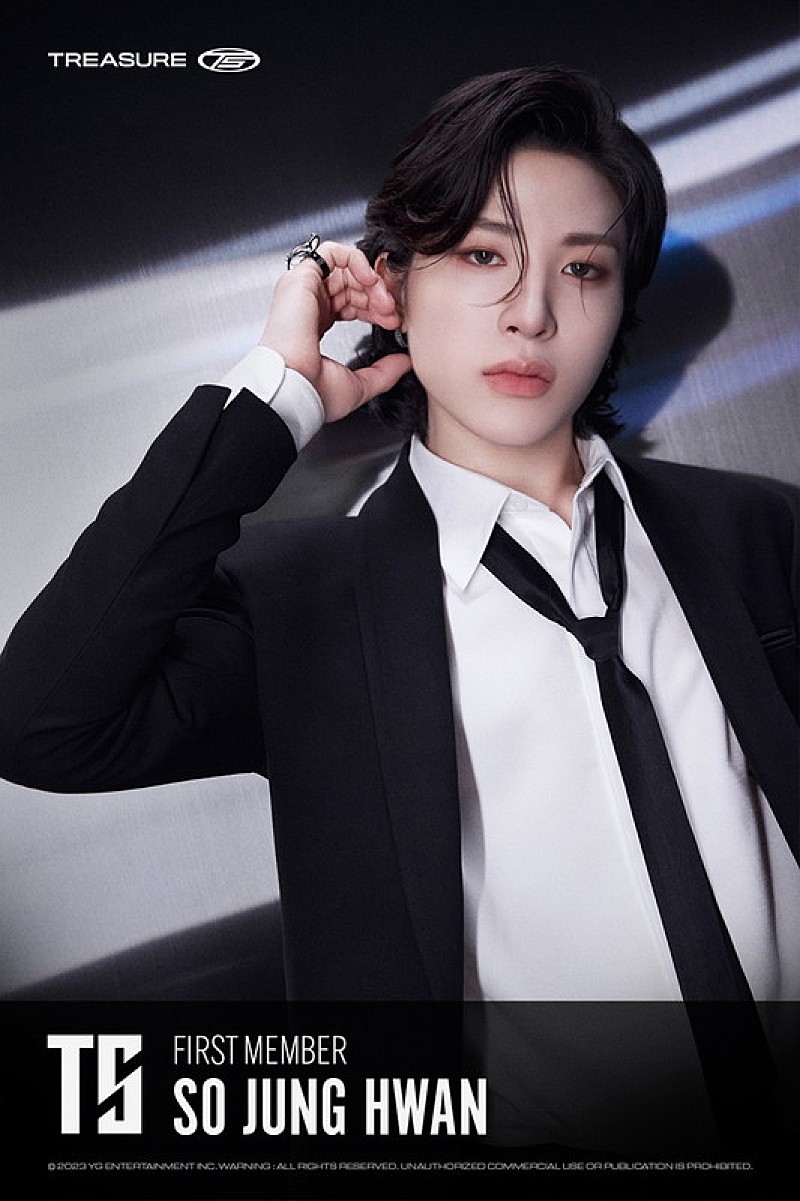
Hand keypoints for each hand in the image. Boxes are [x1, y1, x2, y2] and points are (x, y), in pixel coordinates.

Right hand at [259, 241, 411, 421]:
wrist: (295, 388)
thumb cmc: (313, 392)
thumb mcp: (359, 384)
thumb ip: (384, 372)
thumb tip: (405, 362)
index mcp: (317, 327)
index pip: (353, 304)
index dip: (377, 310)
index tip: (394, 323)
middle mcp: (310, 306)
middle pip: (352, 285)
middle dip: (380, 296)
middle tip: (395, 313)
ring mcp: (305, 290)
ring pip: (346, 269)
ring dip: (373, 282)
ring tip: (385, 303)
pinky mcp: (302, 277)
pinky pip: (332, 252)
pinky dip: (356, 260)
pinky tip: (370, 280)